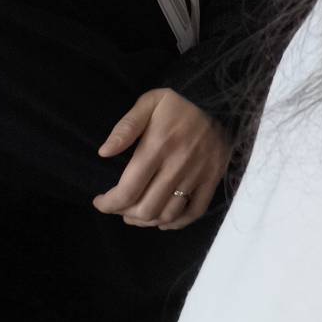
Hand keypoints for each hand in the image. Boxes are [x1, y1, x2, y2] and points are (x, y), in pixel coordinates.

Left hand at [95, 89, 229, 229]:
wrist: (221, 99)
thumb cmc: (179, 104)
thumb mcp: (149, 103)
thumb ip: (126, 126)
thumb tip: (104, 153)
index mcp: (158, 146)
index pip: (127, 191)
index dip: (108, 204)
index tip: (100, 201)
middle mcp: (179, 164)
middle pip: (146, 209)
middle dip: (125, 214)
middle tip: (119, 207)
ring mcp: (199, 173)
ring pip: (168, 214)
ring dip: (147, 221)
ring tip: (137, 213)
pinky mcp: (214, 177)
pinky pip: (195, 211)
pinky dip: (176, 223)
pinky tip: (163, 219)